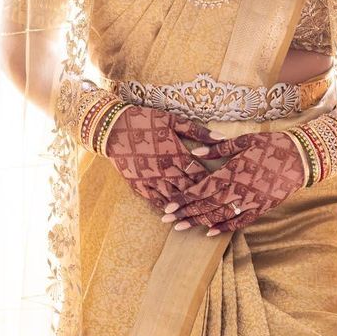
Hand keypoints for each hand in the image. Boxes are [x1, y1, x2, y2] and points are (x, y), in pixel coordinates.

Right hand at [102, 105, 225, 208]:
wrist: (112, 127)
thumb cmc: (144, 120)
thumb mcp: (172, 120)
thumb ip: (198, 131)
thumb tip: (222, 137)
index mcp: (176, 154)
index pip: (200, 173)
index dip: (213, 181)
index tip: (224, 187)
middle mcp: (166, 170)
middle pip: (190, 189)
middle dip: (203, 198)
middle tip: (218, 206)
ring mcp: (152, 180)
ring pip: (174, 198)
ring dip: (187, 207)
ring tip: (201, 216)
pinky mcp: (139, 185)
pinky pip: (156, 201)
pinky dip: (167, 208)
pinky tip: (176, 213)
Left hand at [159, 128, 308, 235]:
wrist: (302, 157)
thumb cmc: (272, 145)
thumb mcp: (244, 140)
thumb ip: (218, 148)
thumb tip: (195, 153)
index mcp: (233, 171)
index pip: (202, 189)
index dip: (183, 198)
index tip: (167, 205)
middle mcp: (239, 190)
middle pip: (206, 206)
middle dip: (184, 213)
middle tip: (165, 219)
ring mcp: (251, 202)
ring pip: (220, 216)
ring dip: (198, 222)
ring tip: (180, 227)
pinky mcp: (261, 208)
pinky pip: (240, 222)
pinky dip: (224, 228)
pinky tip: (210, 232)